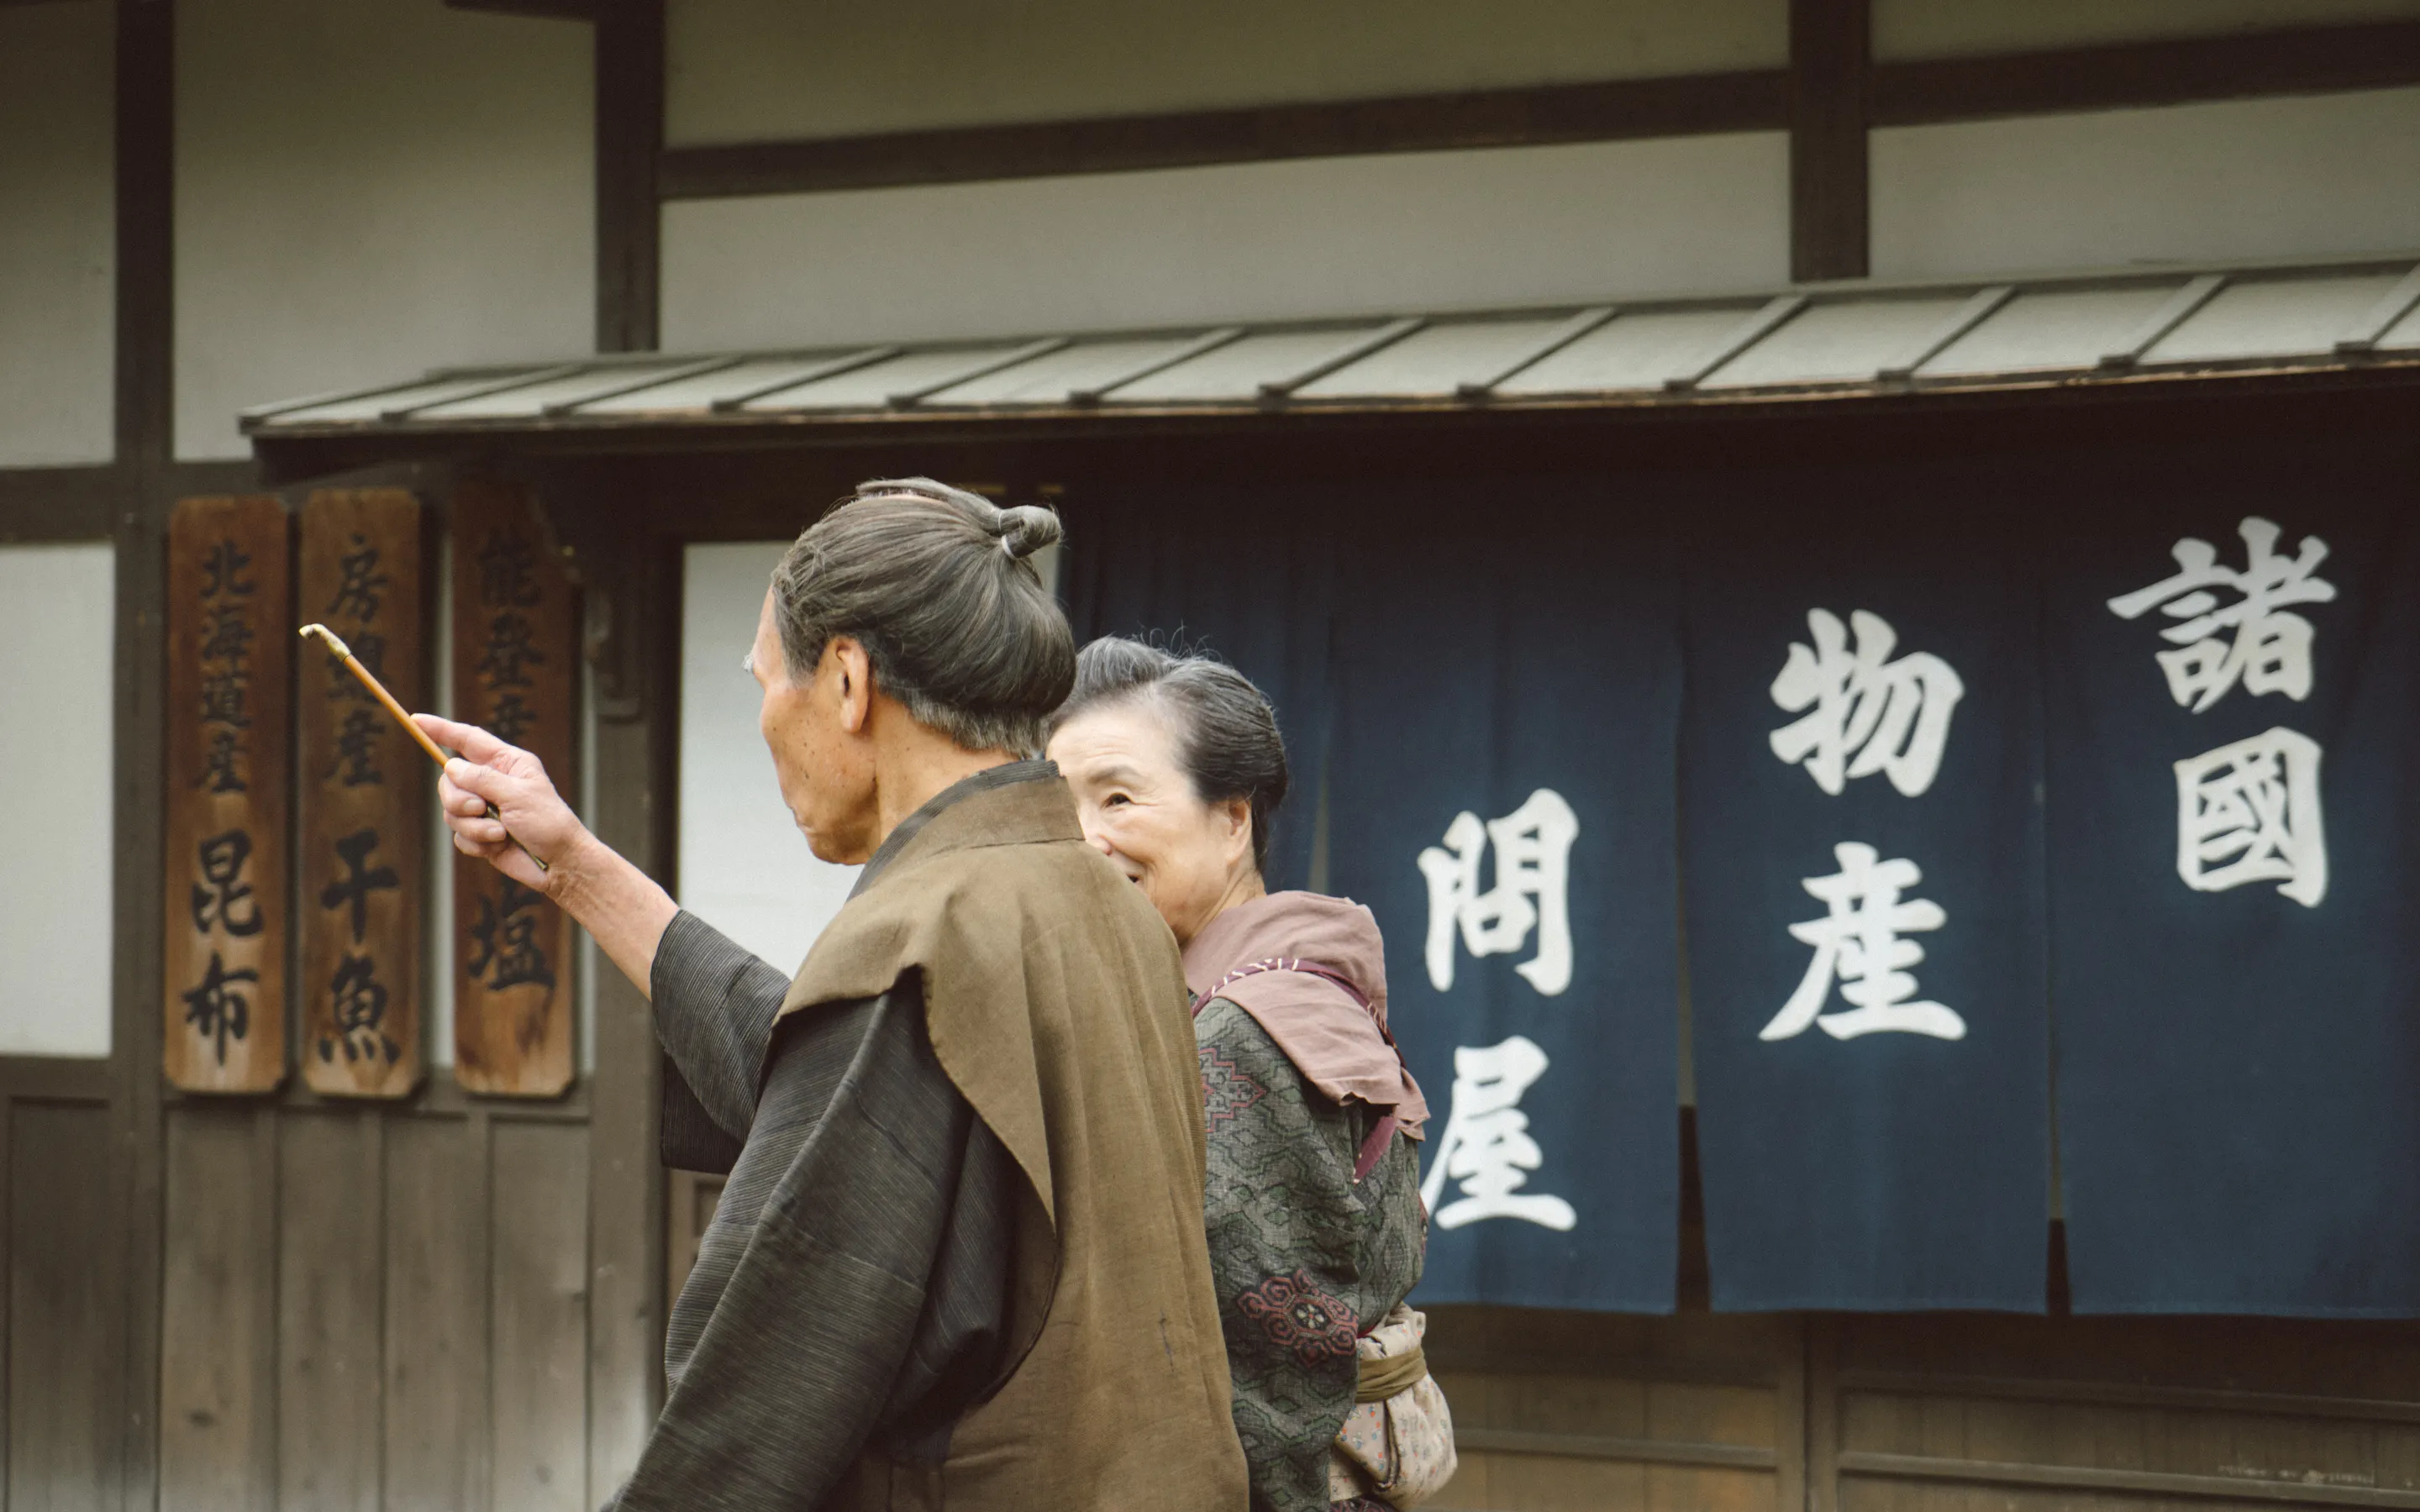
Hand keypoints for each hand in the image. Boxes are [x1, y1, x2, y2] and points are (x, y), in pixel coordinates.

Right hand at [414, 713, 590, 895]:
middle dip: (459, 799)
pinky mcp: (480, 833)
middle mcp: (492, 782)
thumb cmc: (549, 823)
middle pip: (449, 780)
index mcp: (507, 763)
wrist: (558, 864)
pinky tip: (498, 847)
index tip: (416, 720)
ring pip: (451, 810)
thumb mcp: (518, 795)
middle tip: (481, 808)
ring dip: (473, 826)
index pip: (468, 740)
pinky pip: (458, 835)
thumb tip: (451, 766)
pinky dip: (476, 843)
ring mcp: (484, 808)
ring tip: (499, 834)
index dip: (441, 729)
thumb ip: (483, 779)